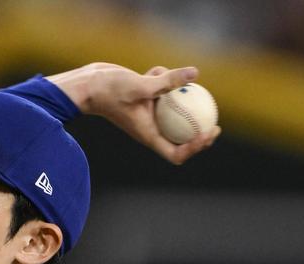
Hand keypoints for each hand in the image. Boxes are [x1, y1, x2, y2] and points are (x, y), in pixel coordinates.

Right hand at [49, 62, 220, 164]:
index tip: (206, 133)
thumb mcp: (141, 85)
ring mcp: (148, 114)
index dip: (194, 148)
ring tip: (183, 82)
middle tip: (214, 122)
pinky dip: (164, 80)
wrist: (89, 85)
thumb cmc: (109, 91)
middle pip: (179, 138)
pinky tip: (156, 70)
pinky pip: (162, 92)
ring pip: (173, 111)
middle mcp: (150, 128)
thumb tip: (195, 74)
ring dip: (179, 97)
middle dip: (198, 133)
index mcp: (149, 135)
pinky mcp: (145, 99)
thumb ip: (168, 81)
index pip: (176, 153)